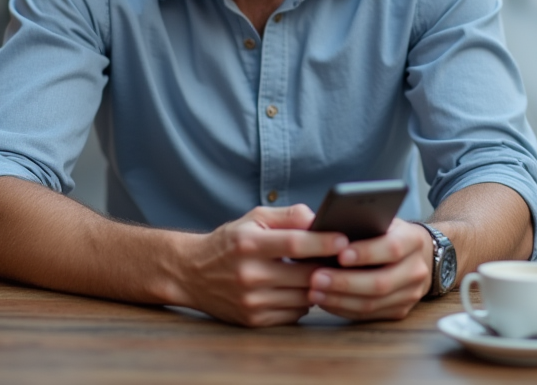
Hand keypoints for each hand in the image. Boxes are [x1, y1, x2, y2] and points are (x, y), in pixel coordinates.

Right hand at [177, 204, 347, 326]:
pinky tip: (299, 289)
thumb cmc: (229, 242)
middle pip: (305, 275)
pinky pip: (294, 314)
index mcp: (249, 244)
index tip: (345, 240)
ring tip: (322, 273)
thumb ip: (288, 216)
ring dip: (317, 286)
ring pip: (304, 297)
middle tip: (344, 260)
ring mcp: (251, 301)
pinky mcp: (253, 320)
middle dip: (328, 267)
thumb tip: (320, 220)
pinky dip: (302, 302)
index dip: (323, 242)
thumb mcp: (253, 219)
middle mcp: (249, 275)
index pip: (295, 243)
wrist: (191, 273)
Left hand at [307, 219, 431, 320]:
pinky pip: (369, 315)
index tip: (340, 255)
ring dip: (339, 299)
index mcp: (412, 240)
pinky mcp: (400, 311)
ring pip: (373, 303)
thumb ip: (359, 223)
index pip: (392, 248)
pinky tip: (325, 301)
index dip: (366, 253)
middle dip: (345, 282)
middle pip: (381, 282)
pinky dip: (343, 309)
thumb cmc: (386, 232)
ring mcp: (410, 294)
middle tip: (316, 278)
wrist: (415, 254)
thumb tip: (323, 229)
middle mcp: (416, 269)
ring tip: (314, 292)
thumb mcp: (379, 219)